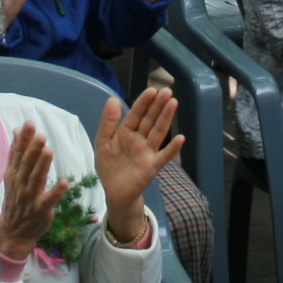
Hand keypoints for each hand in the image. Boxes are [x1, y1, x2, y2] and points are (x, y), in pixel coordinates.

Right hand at [0, 121, 63, 259]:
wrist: (12, 232)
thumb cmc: (16, 199)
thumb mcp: (13, 175)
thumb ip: (16, 153)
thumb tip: (16, 129)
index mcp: (14, 174)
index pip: (18, 153)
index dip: (24, 139)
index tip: (29, 124)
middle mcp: (20, 184)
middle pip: (27, 164)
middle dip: (33, 149)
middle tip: (40, 134)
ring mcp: (29, 198)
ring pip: (36, 179)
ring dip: (43, 166)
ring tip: (49, 151)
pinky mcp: (40, 210)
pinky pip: (48, 200)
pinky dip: (56, 192)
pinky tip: (65, 182)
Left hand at [93, 86, 181, 241]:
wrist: (114, 192)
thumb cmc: (109, 166)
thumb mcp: (103, 142)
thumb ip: (108, 122)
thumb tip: (113, 99)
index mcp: (126, 132)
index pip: (136, 114)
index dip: (144, 102)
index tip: (152, 90)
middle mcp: (139, 139)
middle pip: (150, 120)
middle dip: (158, 105)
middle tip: (167, 91)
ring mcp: (148, 152)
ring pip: (158, 132)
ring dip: (166, 119)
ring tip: (174, 103)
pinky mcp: (152, 166)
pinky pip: (163, 156)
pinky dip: (172, 149)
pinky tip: (180, 138)